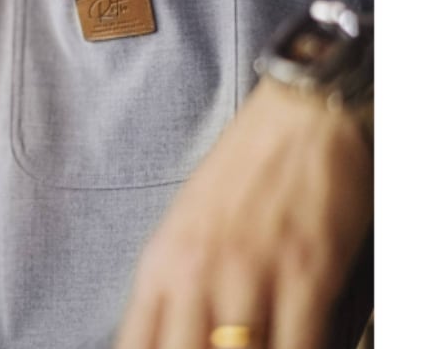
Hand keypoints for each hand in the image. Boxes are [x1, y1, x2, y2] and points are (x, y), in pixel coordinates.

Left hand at [115, 78, 372, 348]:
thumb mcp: (186, 222)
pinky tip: (296, 343)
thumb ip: (173, 285)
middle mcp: (196, 272)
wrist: (298, 115)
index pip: (135, 348)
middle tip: (225, 348)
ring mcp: (250, 273)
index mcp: (161, 261)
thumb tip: (171, 335)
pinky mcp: (305, 273)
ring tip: (258, 343)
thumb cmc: (242, 169)